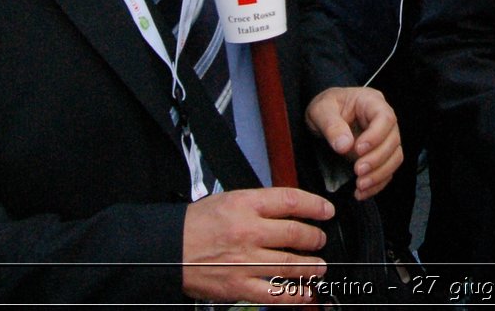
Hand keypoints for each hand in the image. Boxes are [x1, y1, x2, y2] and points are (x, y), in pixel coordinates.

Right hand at [181, 186, 333, 303]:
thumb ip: (258, 205)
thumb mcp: (227, 200)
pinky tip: (305, 293)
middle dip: (315, 238)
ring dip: (310, 267)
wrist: (168, 249)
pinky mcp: (238, 286)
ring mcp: (244, 261)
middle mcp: (248, 231)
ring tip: (319, 267)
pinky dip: (293, 295)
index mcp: (245, 205)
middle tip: (320, 240)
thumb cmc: (196, 224)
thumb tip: (290, 210)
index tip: (326, 211)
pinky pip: (274, 292)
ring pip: (290, 264)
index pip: (291, 201)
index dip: (315, 206)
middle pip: (295, 233)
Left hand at [306, 86, 402, 199]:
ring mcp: (384, 139)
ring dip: (380, 174)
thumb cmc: (324, 108)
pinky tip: (361, 193)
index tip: (358, 150)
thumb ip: (332, 125)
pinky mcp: (380, 156)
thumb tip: (345, 146)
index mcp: (371, 102)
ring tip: (360, 185)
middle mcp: (383, 121)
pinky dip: (377, 184)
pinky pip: (387, 171)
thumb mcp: (321, 111)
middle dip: (377, 159)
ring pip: (395, 157)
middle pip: (393, 140)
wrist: (323, 118)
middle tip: (358, 171)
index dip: (376, 136)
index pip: (385, 117)